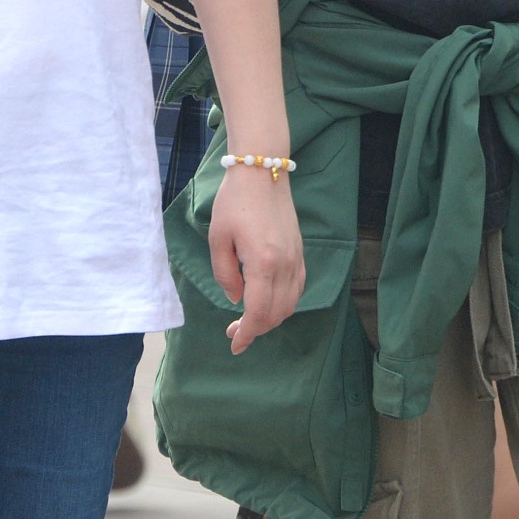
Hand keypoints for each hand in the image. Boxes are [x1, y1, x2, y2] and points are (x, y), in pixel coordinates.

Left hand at [209, 164, 303, 353]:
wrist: (262, 173)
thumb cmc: (234, 203)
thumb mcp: (218, 239)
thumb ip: (225, 274)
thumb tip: (235, 299)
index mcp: (262, 264)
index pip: (257, 313)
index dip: (247, 334)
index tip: (235, 345)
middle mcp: (285, 265)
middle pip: (276, 314)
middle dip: (256, 330)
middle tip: (234, 333)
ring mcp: (296, 259)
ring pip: (290, 304)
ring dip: (271, 319)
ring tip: (250, 321)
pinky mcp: (300, 252)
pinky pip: (297, 288)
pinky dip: (284, 304)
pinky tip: (268, 302)